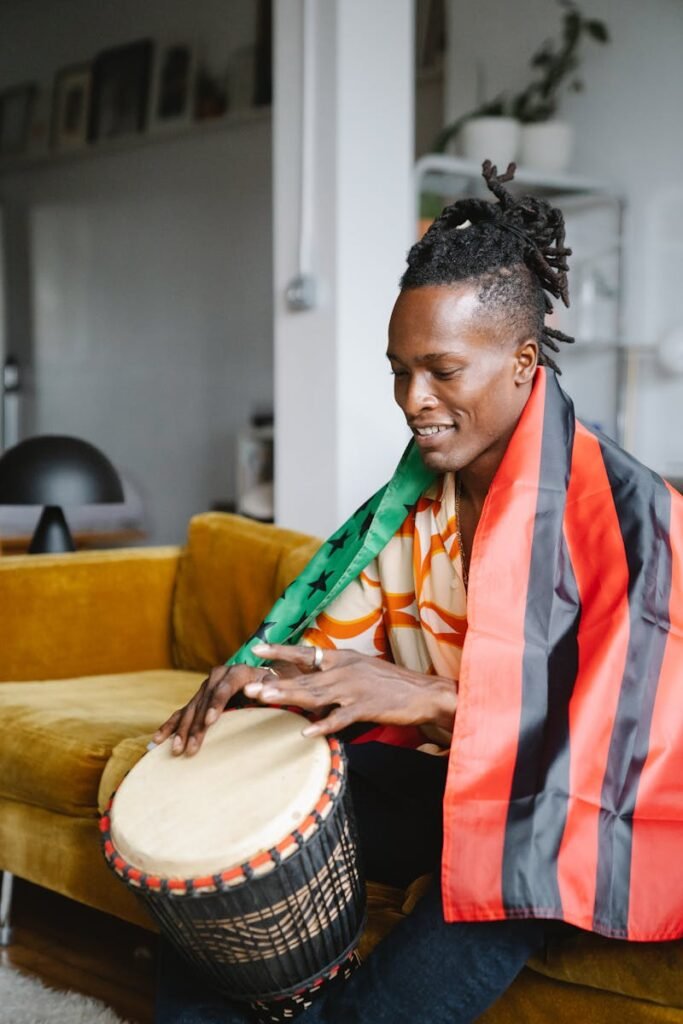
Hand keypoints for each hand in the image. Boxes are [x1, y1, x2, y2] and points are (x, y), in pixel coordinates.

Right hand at [152, 663, 279, 755]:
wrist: (265, 678)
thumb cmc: (273, 686)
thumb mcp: (275, 685)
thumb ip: (268, 689)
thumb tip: (257, 693)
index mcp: (237, 672)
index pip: (224, 688)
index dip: (216, 704)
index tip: (210, 721)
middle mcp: (217, 677)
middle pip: (204, 702)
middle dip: (196, 726)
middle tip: (191, 747)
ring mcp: (205, 687)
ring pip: (191, 709)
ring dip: (182, 730)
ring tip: (176, 749)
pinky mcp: (198, 698)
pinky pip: (181, 712)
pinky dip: (170, 726)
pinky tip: (157, 740)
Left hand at [248, 643, 456, 737]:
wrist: (424, 693)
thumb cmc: (391, 683)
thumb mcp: (361, 668)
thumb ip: (335, 673)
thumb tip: (310, 681)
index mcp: (342, 658)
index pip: (305, 652)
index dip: (280, 650)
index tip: (256, 648)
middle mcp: (344, 670)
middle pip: (304, 677)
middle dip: (275, 683)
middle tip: (250, 688)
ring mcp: (355, 689)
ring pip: (315, 694)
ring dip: (289, 698)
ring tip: (267, 701)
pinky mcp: (366, 707)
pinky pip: (340, 718)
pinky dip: (323, 725)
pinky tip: (305, 731)